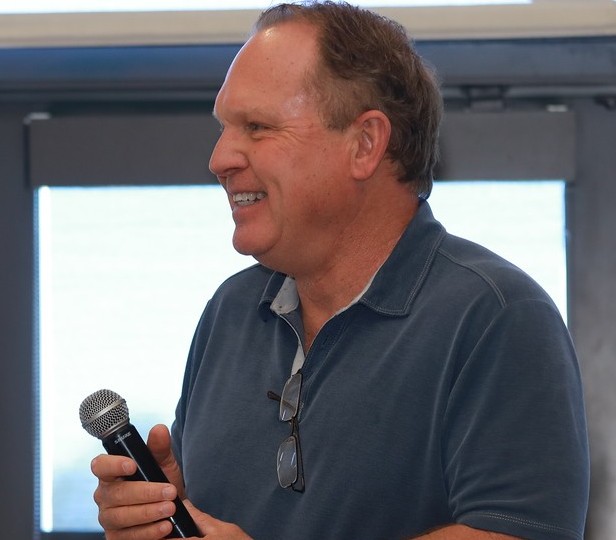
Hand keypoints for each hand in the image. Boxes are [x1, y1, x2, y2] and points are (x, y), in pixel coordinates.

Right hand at [91, 424, 190, 538]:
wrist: (173, 511)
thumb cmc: (163, 483)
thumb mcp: (164, 464)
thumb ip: (160, 448)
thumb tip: (159, 429)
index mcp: (111, 473)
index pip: (100, 466)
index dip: (113, 465)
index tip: (132, 465)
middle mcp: (105, 496)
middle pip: (117, 494)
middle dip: (146, 493)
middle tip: (169, 492)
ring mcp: (109, 519)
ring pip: (122, 517)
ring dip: (149, 513)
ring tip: (170, 509)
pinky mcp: (116, 538)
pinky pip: (128, 537)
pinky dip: (149, 532)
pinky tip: (165, 527)